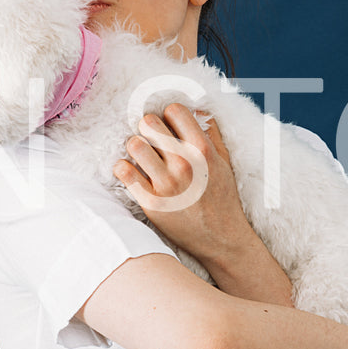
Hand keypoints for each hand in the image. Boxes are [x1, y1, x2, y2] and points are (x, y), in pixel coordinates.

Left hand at [113, 103, 255, 267]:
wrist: (222, 239)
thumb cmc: (222, 198)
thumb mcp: (224, 161)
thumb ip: (211, 133)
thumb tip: (197, 109)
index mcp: (203, 150)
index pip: (174, 110)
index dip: (168, 116)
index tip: (167, 127)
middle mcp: (184, 163)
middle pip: (148, 123)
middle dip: (147, 128)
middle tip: (151, 141)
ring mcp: (167, 183)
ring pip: (134, 144)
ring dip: (135, 147)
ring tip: (141, 156)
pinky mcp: (152, 203)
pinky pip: (125, 172)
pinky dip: (123, 168)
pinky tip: (131, 172)